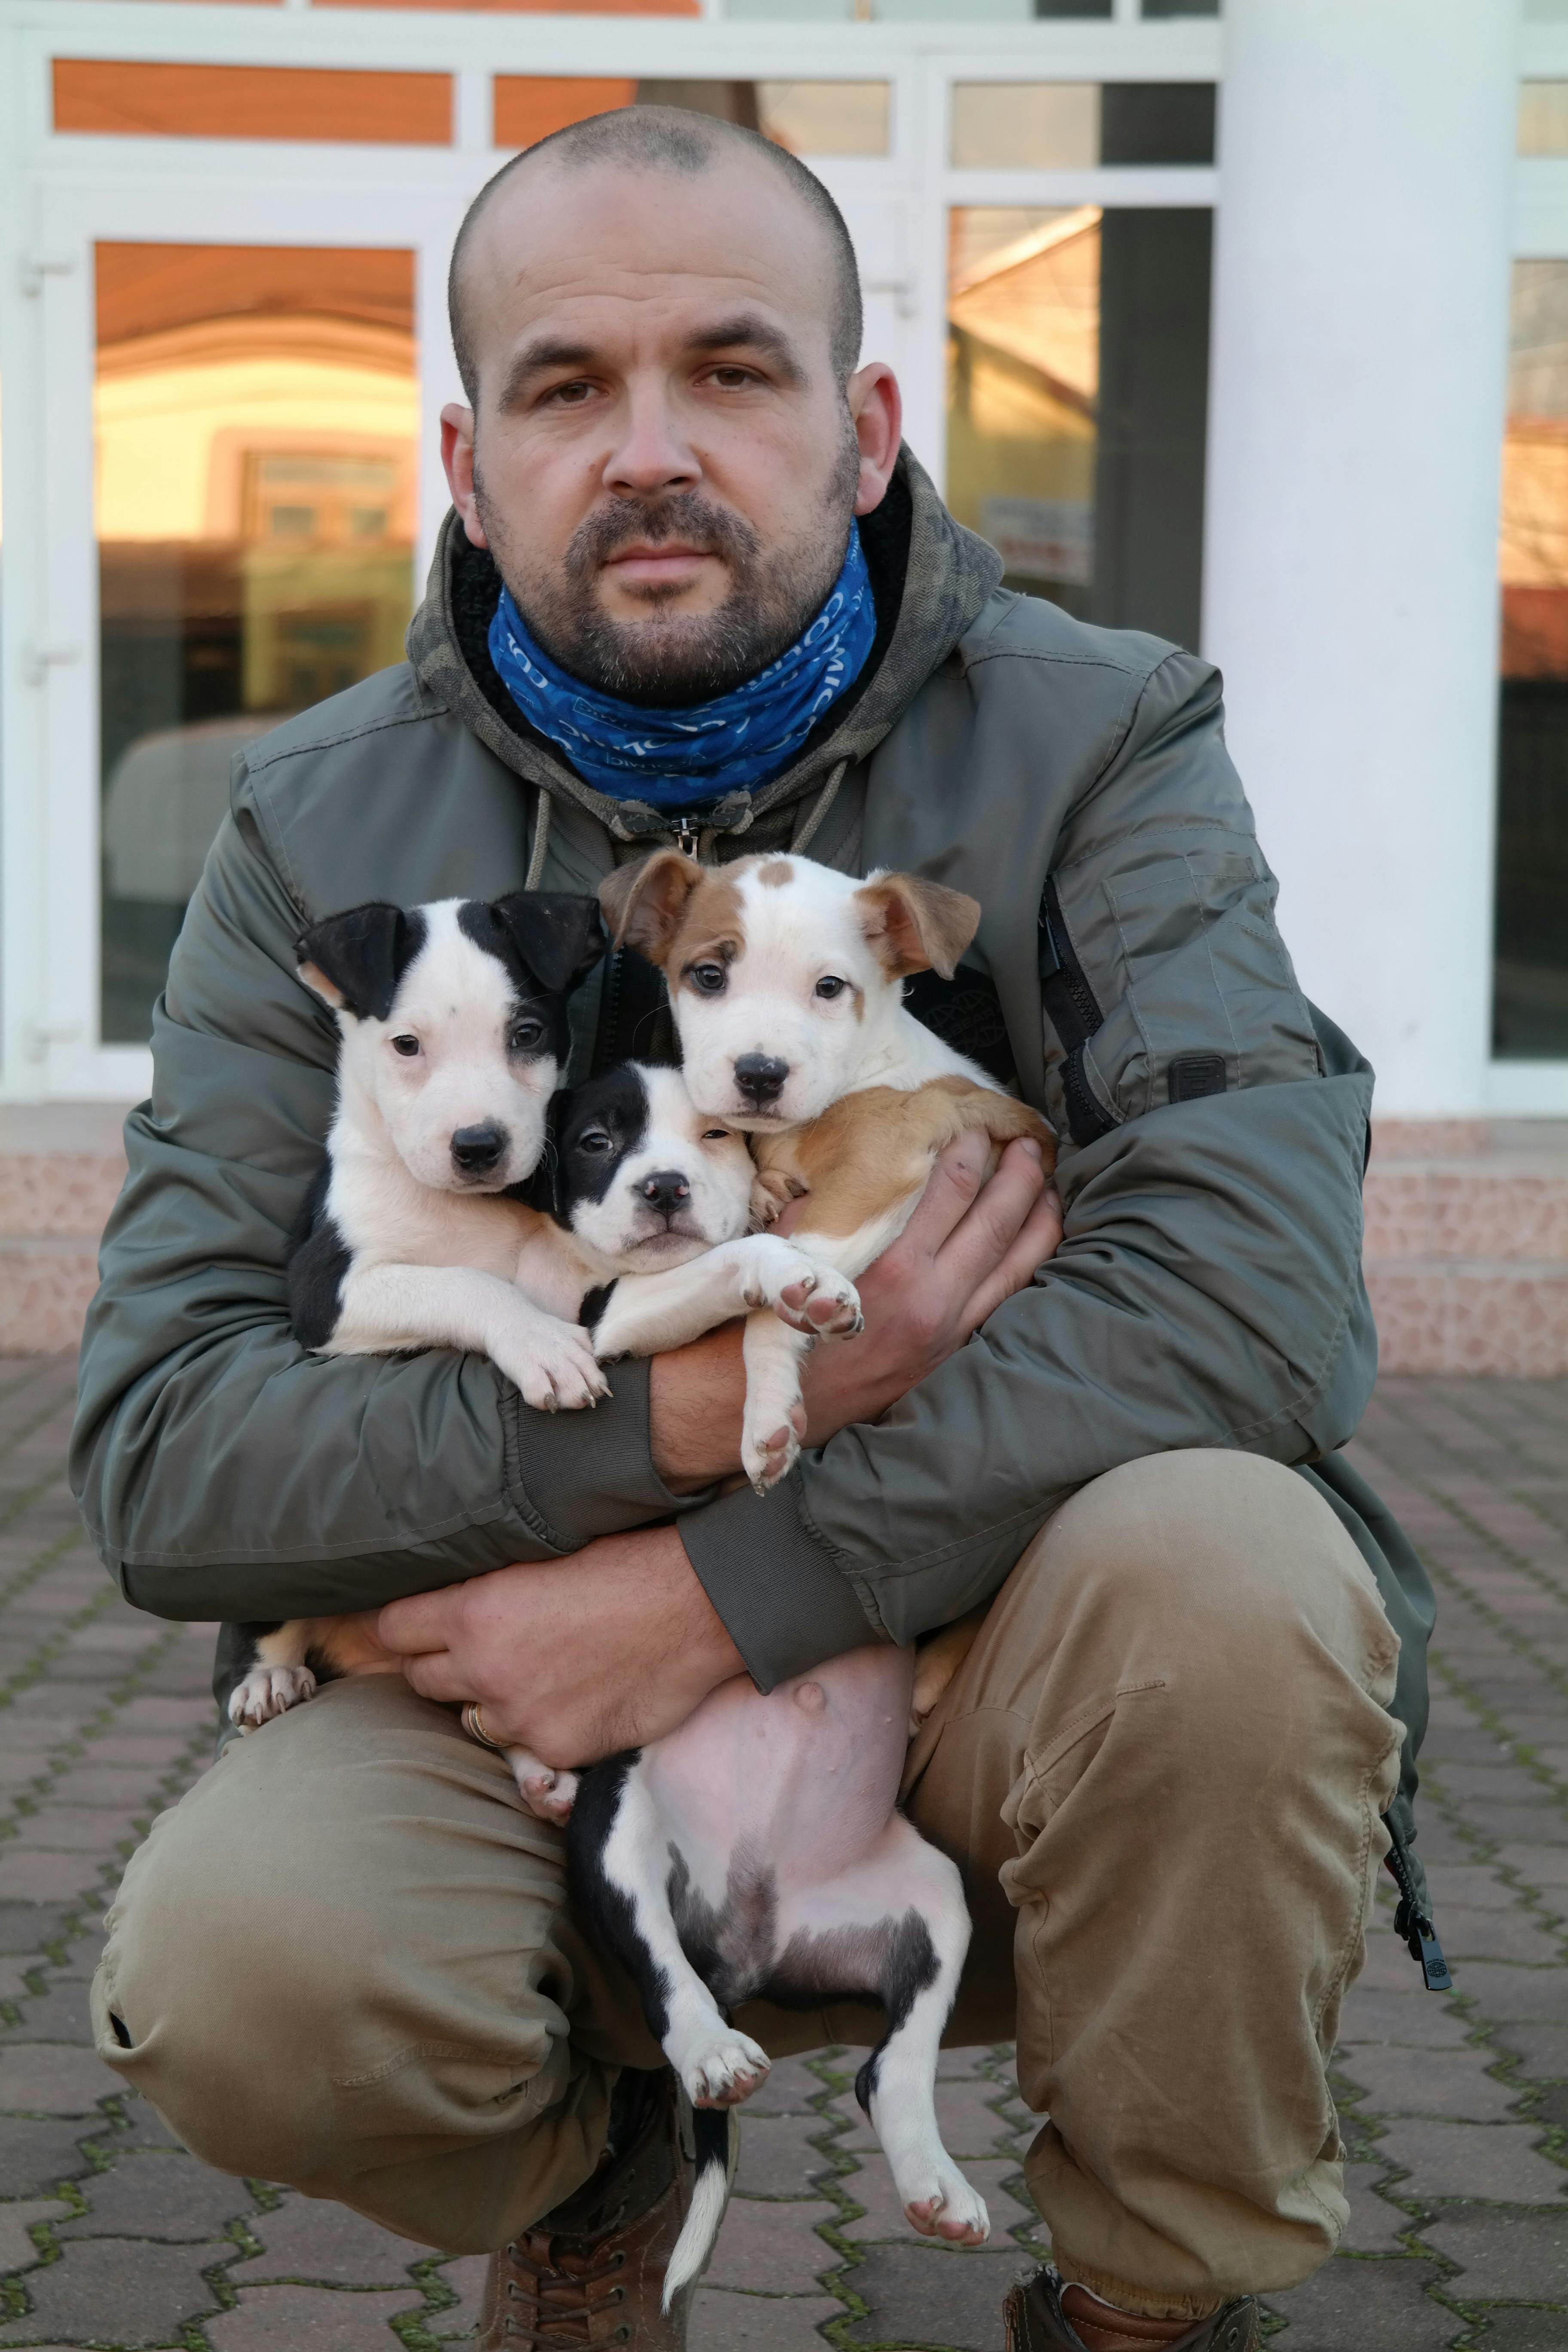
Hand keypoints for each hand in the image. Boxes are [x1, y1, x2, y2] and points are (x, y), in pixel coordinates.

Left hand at [376, 1523, 743, 1768]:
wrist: (698, 1606)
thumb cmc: (627, 1563)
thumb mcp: (540, 1555)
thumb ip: (487, 1586)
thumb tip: (449, 1597)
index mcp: (474, 1612)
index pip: (393, 1630)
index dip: (403, 1626)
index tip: (415, 1625)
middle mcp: (485, 1670)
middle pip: (421, 1678)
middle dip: (440, 1663)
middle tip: (475, 1648)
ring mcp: (521, 1717)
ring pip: (471, 1717)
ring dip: (488, 1699)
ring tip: (531, 1673)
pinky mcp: (558, 1750)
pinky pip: (526, 1745)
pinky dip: (540, 1725)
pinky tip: (574, 1696)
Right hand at [649, 1132, 1062, 1487]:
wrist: (783, 1405)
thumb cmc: (777, 1323)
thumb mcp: (792, 1257)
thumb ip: (830, 1213)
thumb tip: (861, 1165)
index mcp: (894, 1271)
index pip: (950, 1193)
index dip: (968, 1152)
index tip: (974, 1125)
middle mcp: (935, 1302)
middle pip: (997, 1223)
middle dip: (1020, 1175)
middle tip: (1030, 1140)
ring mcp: (953, 1330)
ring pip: (1017, 1265)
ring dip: (1038, 1218)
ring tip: (1048, 1182)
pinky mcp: (956, 1349)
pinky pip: (1007, 1297)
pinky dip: (1028, 1262)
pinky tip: (1035, 1239)